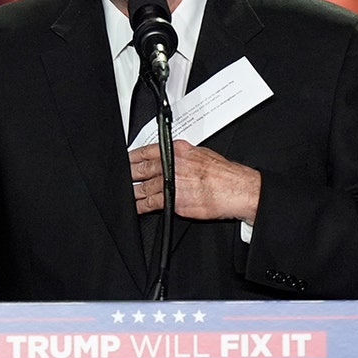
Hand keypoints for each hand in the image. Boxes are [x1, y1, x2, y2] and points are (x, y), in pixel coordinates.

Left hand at [129, 141, 260, 223]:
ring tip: (126, 193)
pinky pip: (151, 204)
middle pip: (141, 169)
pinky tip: (136, 206)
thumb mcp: (201, 153)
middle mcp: (172, 166)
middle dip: (129, 174)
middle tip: (121, 176)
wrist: (236, 189)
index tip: (125, 159)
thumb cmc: (224, 174)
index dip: (132, 156)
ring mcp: (172, 184)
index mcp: (178, 151)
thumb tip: (172, 157)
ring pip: (143, 187)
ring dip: (132, 191)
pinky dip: (141, 206)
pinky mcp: (174, 201)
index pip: (147, 151)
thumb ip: (182, 155)